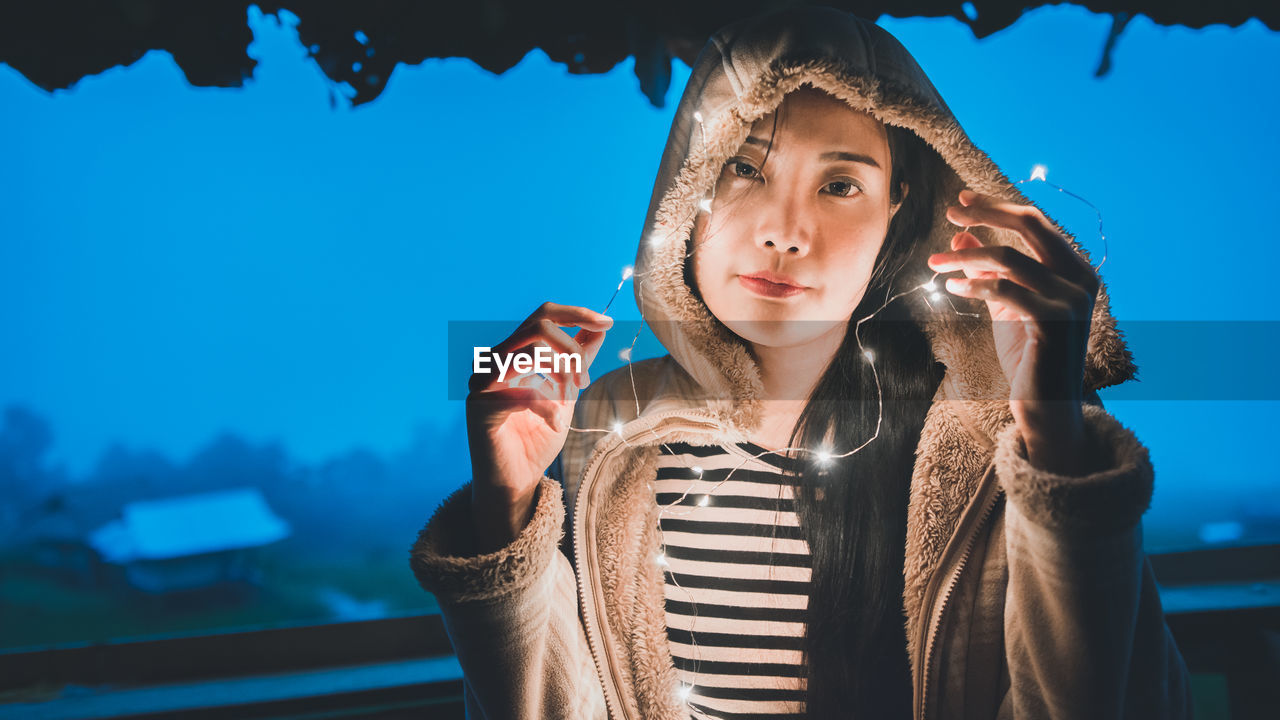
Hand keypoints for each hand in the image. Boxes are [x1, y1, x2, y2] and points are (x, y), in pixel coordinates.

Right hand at [466, 302, 611, 548]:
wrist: (515, 482)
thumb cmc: (535, 440)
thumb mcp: (566, 394)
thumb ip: (578, 360)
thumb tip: (598, 327)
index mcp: (512, 353)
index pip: (542, 315)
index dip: (576, 314)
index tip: (607, 323)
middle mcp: (494, 361)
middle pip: (538, 326)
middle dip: (572, 349)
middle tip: (584, 380)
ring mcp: (483, 381)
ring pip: (530, 351)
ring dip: (562, 373)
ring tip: (571, 398)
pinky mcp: (480, 407)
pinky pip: (523, 392)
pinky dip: (547, 407)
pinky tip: (555, 424)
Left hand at [927, 189, 1099, 473]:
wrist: (1046, 406)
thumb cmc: (1028, 355)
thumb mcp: (1005, 305)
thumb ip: (990, 270)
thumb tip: (962, 234)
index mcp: (1075, 270)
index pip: (1036, 223)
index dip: (997, 208)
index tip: (961, 201)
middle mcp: (1080, 279)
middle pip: (1030, 226)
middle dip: (987, 213)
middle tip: (950, 212)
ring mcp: (1071, 299)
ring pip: (1009, 258)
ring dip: (965, 257)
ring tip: (935, 263)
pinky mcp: (1053, 321)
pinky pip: (1004, 290)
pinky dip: (973, 285)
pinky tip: (952, 288)